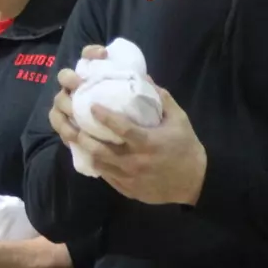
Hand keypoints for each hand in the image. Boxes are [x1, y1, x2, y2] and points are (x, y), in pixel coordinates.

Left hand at [52, 45, 207, 205]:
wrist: (194, 182)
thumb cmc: (187, 147)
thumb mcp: (180, 120)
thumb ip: (163, 99)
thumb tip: (145, 78)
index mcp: (148, 143)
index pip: (121, 129)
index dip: (104, 116)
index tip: (92, 106)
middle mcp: (135, 162)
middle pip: (100, 150)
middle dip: (82, 136)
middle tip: (72, 123)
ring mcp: (129, 178)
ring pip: (99, 164)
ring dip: (85, 150)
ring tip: (74, 137)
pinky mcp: (127, 189)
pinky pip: (105, 176)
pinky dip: (95, 164)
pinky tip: (89, 154)